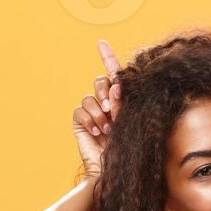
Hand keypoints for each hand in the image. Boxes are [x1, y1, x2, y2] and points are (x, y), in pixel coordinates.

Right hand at [75, 39, 121, 180]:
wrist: (113, 167)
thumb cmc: (129, 147)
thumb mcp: (131, 120)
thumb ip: (123, 101)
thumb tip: (115, 83)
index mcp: (122, 99)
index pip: (114, 74)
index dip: (107, 57)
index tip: (101, 43)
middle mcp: (106, 102)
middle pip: (100, 81)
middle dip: (105, 93)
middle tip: (112, 110)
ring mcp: (92, 112)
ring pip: (90, 96)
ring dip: (99, 112)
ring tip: (107, 128)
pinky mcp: (80, 121)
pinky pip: (80, 109)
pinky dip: (88, 120)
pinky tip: (96, 131)